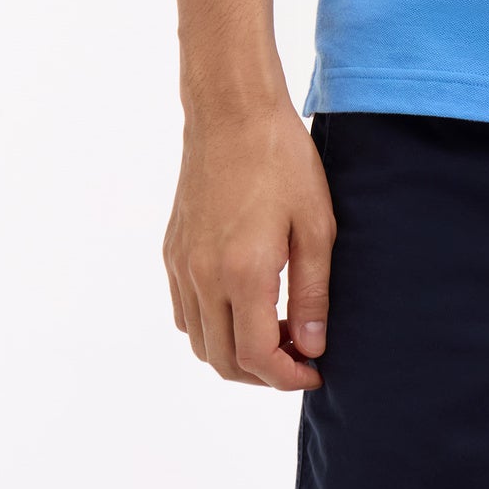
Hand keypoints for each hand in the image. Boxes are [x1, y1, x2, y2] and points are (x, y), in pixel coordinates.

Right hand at [163, 97, 334, 389]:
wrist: (232, 112)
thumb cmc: (282, 160)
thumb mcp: (316, 224)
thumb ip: (313, 292)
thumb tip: (312, 347)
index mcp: (242, 272)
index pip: (257, 357)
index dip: (288, 377)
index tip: (316, 370)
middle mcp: (203, 277)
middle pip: (224, 360)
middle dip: (263, 375)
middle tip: (299, 357)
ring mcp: (182, 265)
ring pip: (200, 341)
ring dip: (235, 354)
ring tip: (277, 332)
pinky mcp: (172, 251)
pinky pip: (185, 312)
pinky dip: (212, 328)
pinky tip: (245, 306)